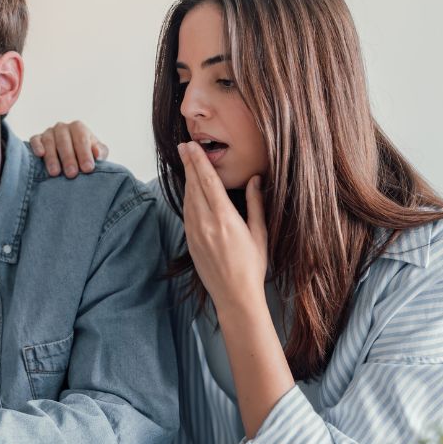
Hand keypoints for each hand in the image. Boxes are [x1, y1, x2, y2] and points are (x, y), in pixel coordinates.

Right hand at [29, 120, 108, 177]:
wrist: (72, 158)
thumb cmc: (86, 155)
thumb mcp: (97, 154)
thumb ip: (100, 152)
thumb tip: (97, 153)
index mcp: (78, 128)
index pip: (82, 139)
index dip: (85, 154)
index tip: (88, 168)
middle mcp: (62, 128)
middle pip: (64, 141)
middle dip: (68, 158)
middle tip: (72, 174)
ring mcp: (48, 132)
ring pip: (49, 142)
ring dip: (52, 157)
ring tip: (55, 173)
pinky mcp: (37, 139)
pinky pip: (35, 140)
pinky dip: (37, 146)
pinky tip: (40, 155)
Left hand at [177, 141, 267, 311]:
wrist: (234, 296)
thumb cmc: (252, 267)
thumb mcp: (259, 234)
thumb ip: (256, 204)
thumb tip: (255, 179)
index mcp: (225, 219)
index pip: (208, 182)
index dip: (198, 162)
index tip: (191, 147)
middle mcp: (206, 223)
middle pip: (194, 186)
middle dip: (188, 164)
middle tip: (183, 147)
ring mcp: (195, 233)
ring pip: (187, 198)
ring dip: (186, 179)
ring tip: (185, 163)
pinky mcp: (190, 242)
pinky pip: (186, 213)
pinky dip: (187, 197)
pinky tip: (188, 190)